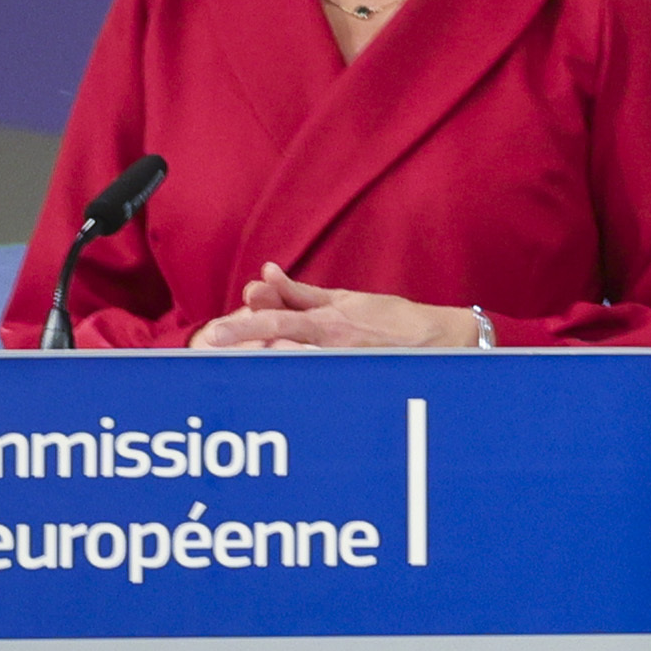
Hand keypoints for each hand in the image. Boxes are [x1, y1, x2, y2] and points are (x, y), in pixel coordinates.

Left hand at [190, 262, 479, 350]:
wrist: (440, 339)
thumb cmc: (392, 319)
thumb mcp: (345, 299)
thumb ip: (301, 292)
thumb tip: (266, 274)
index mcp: (325, 319)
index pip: (273, 318)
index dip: (240, 326)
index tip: (212, 334)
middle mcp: (329, 340)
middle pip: (275, 338)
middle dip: (241, 339)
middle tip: (210, 345)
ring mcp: (341, 361)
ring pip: (292, 360)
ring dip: (265, 357)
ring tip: (235, 358)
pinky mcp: (354, 376)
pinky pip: (318, 375)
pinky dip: (296, 369)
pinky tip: (278, 370)